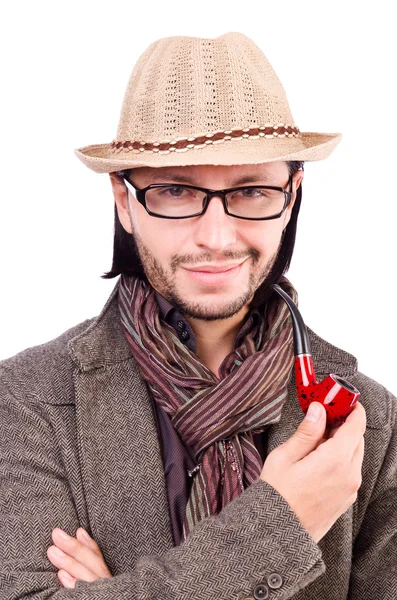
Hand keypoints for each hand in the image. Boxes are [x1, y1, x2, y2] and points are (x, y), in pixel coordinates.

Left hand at [47, 527, 111, 588]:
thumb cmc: (91, 593)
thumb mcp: (93, 572)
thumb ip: (88, 554)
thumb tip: (80, 532)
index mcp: (104, 576)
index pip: (98, 557)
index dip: (88, 543)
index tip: (78, 530)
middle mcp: (104, 584)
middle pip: (92, 563)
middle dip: (74, 547)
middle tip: (56, 534)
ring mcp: (96, 593)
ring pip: (86, 576)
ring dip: (69, 562)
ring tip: (52, 551)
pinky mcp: (86, 599)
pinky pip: (80, 593)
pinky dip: (72, 583)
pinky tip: (61, 574)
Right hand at [260, 401, 365, 542]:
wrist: (276, 533)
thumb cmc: (276, 495)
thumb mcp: (285, 456)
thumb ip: (307, 432)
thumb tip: (319, 410)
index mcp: (335, 460)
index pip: (356, 425)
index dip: (351, 408)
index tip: (341, 399)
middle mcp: (349, 475)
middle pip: (357, 438)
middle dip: (344, 423)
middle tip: (323, 415)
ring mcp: (350, 489)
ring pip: (354, 454)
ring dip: (342, 441)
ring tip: (316, 437)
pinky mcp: (346, 499)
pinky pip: (350, 470)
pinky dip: (341, 457)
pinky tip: (319, 457)